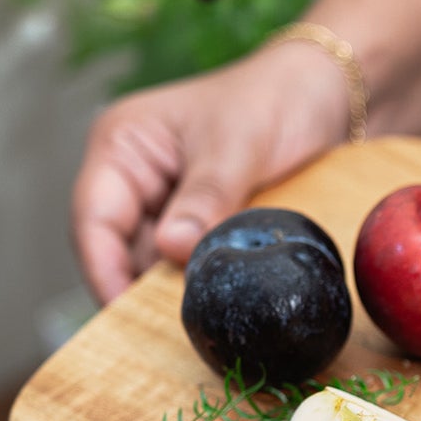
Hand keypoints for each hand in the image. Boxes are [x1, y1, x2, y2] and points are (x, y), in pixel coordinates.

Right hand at [71, 39, 352, 302]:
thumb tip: (173, 249)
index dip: (103, 271)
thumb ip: (206, 198)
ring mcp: (168, 203)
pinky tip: (224, 302)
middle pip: (121, 250)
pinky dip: (204, 282)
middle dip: (142, 290)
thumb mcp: (238, 146)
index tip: (123, 314)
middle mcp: (136, 178)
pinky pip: (192, 263)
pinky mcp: (202, 223)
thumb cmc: (274, 99)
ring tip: (205, 316)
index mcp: (122, 146)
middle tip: (174, 326)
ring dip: (178, 289)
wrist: (326, 95)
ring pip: (157, 264)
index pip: (94, 219)